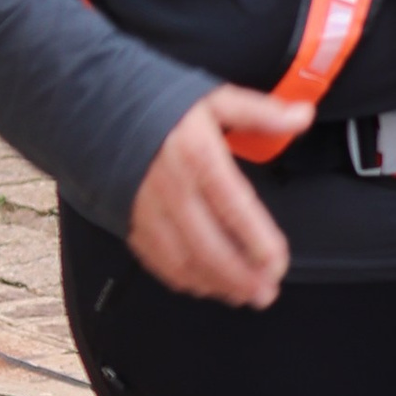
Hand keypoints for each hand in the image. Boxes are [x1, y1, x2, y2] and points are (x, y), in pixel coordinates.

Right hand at [128, 87, 308, 308]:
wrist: (92, 105)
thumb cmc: (157, 102)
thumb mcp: (213, 99)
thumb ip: (261, 113)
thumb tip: (303, 115)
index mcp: (197, 156)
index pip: (235, 209)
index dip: (258, 243)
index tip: (278, 264)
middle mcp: (171, 188)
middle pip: (210, 246)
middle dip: (241, 277)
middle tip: (266, 293)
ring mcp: (146, 208)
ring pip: (183, 259)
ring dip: (215, 283)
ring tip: (242, 295)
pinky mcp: (128, 220)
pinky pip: (157, 259)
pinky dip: (183, 278)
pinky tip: (205, 285)